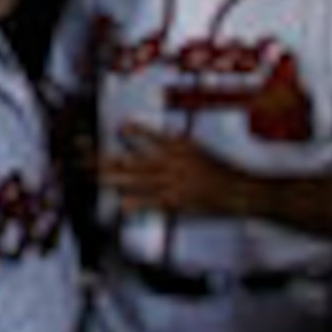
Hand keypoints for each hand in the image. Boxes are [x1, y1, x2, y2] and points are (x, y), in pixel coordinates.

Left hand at [101, 122, 249, 218]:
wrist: (241, 191)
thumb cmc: (221, 170)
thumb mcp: (198, 149)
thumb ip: (177, 145)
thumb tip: (161, 139)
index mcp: (181, 146)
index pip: (153, 135)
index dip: (137, 131)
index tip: (121, 126)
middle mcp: (174, 162)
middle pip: (136, 159)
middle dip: (111, 159)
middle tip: (90, 157)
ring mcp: (174, 182)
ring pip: (139, 179)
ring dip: (116, 178)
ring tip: (97, 177)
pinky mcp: (177, 202)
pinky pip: (152, 202)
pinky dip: (136, 203)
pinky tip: (121, 205)